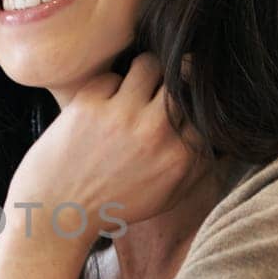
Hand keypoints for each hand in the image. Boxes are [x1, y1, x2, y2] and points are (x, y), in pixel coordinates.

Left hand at [6, 52, 201, 244]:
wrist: (55, 213)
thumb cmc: (112, 206)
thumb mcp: (165, 197)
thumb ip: (196, 167)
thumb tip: (222, 139)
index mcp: (179, 157)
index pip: (206, 107)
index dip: (194, 99)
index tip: (180, 102)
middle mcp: (155, 133)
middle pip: (183, 78)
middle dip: (171, 81)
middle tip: (155, 92)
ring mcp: (122, 115)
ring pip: (150, 64)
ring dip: (142, 74)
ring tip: (131, 91)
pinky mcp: (89, 104)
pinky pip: (111, 76)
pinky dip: (107, 88)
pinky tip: (98, 109)